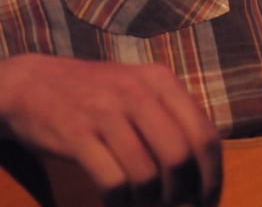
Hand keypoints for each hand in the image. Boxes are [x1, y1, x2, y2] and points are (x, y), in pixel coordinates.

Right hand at [0, 54, 221, 205]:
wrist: (35, 82)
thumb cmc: (96, 92)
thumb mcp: (139, 88)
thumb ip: (171, 116)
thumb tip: (203, 168)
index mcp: (161, 80)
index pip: (204, 133)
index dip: (212, 175)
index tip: (208, 201)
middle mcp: (138, 91)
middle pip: (179, 156)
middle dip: (181, 193)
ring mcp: (106, 111)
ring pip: (147, 174)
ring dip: (150, 202)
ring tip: (144, 206)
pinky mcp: (77, 134)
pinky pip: (112, 182)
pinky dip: (121, 203)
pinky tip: (118, 204)